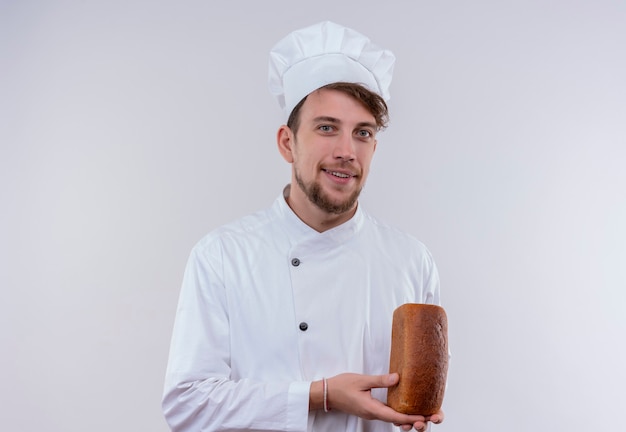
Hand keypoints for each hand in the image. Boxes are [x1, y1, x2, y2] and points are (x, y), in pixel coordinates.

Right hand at [321, 373, 443, 429]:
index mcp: (372, 409)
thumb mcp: (362, 380)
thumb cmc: (341, 386)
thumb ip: (380, 380)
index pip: (396, 416)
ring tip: (423, 414)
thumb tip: (398, 378)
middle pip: (398, 421)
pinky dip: (400, 414)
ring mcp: (372, 413)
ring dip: (408, 418)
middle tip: (431, 417)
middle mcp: (374, 414)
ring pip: (394, 419)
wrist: (326, 394)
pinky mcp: (370, 410)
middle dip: (415, 420)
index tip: (424, 417)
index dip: (411, 418)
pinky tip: (406, 408)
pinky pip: (388, 415)